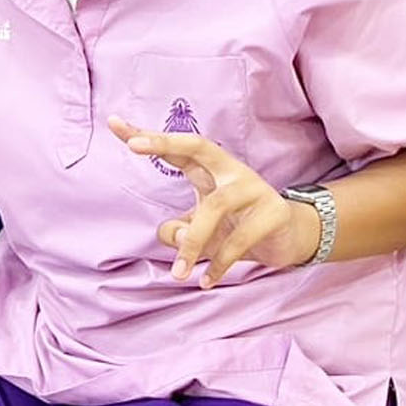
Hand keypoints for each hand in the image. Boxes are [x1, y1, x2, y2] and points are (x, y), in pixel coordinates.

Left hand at [108, 118, 315, 283]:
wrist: (290, 237)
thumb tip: (172, 236)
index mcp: (213, 170)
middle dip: (165, 143)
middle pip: (199, 146)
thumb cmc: (237, 227)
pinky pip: (239, 240)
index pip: (179, 149)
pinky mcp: (273, 213)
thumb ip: (178, 230)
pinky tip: (205, 281)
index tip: (115, 125)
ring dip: (192, 243)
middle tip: (135, 145)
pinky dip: (219, 264)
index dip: (149, 138)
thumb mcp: (201, 230)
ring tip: (178, 273)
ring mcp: (255, 189)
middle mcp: (232, 172)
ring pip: (215, 207)